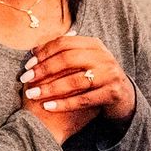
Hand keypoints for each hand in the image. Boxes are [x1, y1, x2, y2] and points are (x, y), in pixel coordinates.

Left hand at [20, 33, 135, 143]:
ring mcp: (110, 75)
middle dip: (44, 69)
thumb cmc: (95, 76)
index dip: (44, 52)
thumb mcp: (84, 61)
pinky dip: (64, 103)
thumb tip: (34, 50)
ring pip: (75, 81)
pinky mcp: (112, 93)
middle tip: (26, 79)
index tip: (28, 64)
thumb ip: (65, 54)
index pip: (64, 43)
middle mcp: (103, 57)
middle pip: (67, 59)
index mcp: (94, 44)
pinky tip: (48, 107)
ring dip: (50, 88)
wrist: (123, 96)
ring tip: (33, 94)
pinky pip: (83, 99)